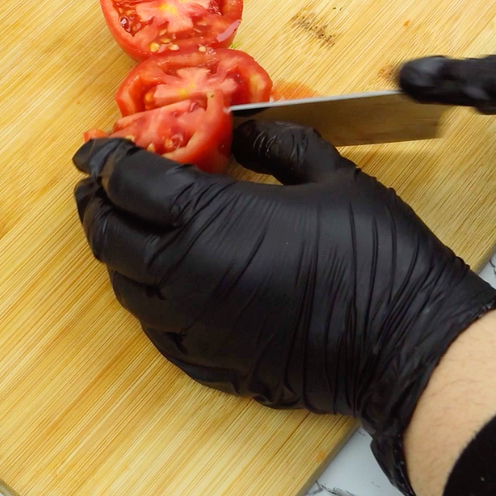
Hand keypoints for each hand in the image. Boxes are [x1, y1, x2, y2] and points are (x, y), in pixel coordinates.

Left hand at [72, 125, 495, 495]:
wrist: (400, 343)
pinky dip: (142, 296)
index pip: (126, 182)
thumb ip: (277, 145)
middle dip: (95, 205)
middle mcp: (181, 275)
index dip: (105, 161)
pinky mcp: (201, 361)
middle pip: (108, 236)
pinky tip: (154, 281)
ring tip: (120, 229)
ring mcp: (186, 325)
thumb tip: (243, 134)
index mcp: (205, 219)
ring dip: (114, 253)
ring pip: (122, 286)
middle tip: (95, 187)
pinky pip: (151, 327)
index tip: (95, 150)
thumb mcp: (330, 175)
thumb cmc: (374, 257)